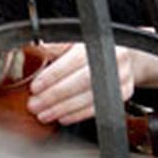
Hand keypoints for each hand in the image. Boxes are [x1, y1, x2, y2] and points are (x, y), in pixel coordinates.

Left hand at [25, 42, 144, 125]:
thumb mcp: (74, 40)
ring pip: (90, 97)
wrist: (122, 53)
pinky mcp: (124, 92)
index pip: (75, 60)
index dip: (54, 75)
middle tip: (35, 104)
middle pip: (83, 81)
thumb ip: (57, 46)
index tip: (36, 86)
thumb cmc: (92, 47)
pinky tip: (62, 116)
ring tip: (44, 113)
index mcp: (99, 41)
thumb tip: (34, 49)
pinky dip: (77, 114)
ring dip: (63, 108)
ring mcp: (121, 76)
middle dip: (55, 96)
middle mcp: (114, 58)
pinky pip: (99, 108)